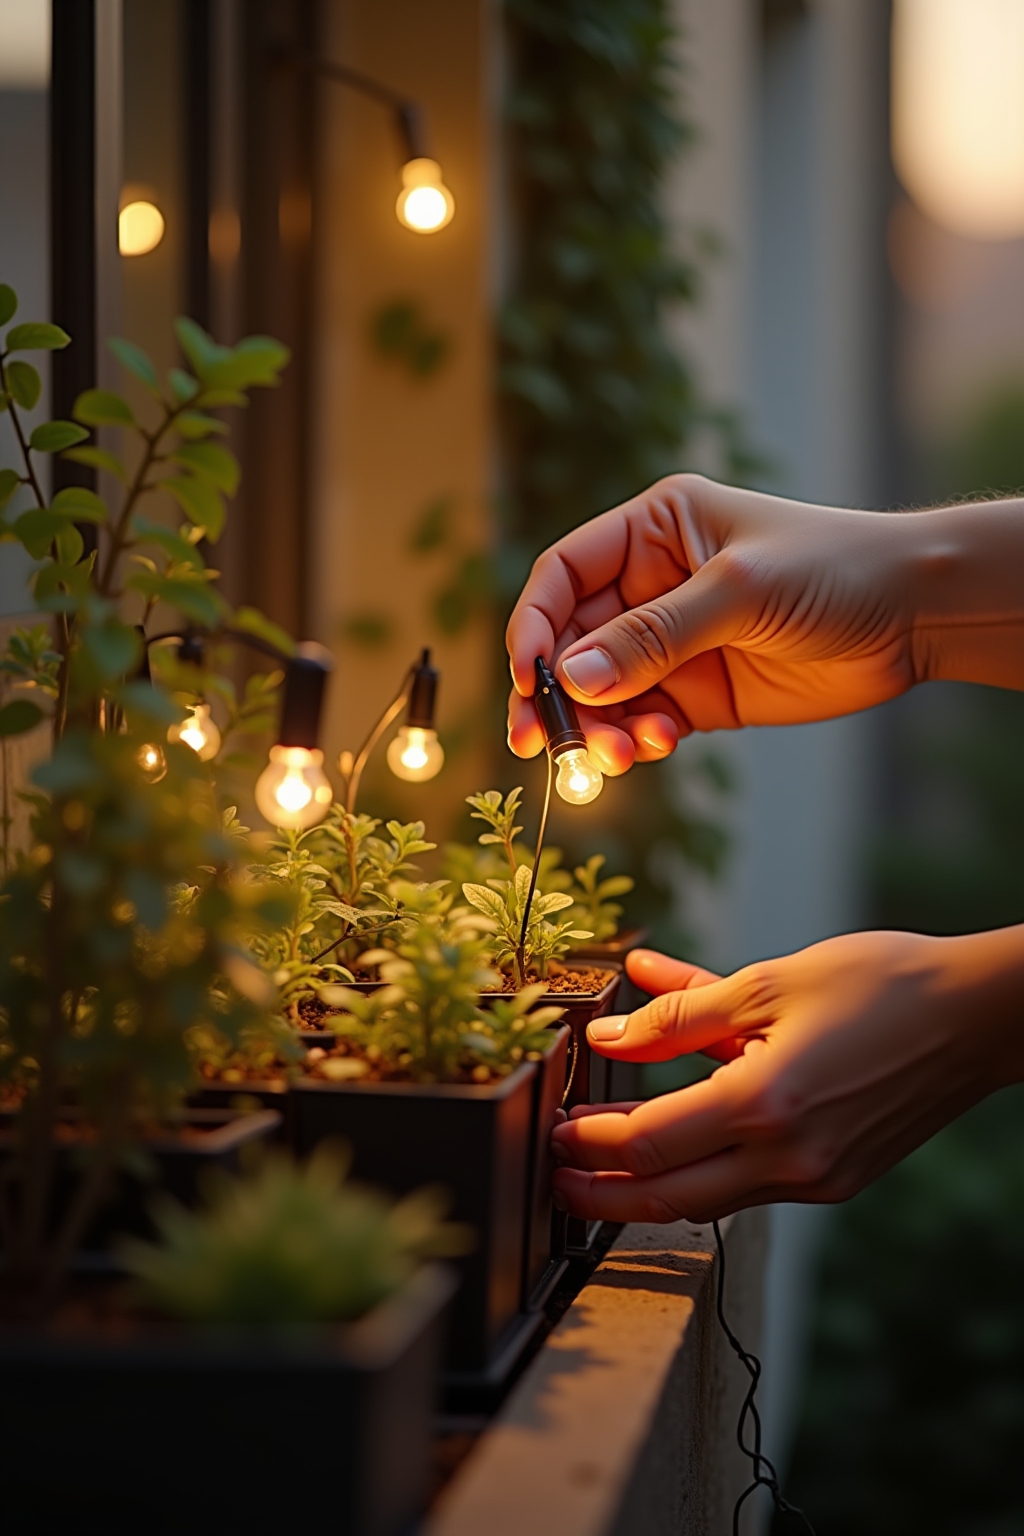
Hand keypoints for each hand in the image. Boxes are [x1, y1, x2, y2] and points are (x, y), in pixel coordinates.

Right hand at [507, 473, 926, 772]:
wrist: (914, 615)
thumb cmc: (834, 569)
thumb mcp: (739, 591)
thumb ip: (654, 636)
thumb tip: (573, 678)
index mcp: (654, 531)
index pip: (565, 574)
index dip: (535, 624)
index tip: (527, 678)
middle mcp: (652, 585)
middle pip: (573, 641)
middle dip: (558, 693)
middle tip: (542, 743)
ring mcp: (673, 643)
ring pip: (602, 692)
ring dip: (596, 728)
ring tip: (613, 757)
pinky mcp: (698, 694)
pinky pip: (642, 721)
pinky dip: (635, 741)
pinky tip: (656, 745)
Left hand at [550, 935, 1023, 1221]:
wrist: (977, 1016)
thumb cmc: (880, 984)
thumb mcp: (768, 983)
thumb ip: (679, 1014)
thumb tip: (608, 1035)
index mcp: (766, 1105)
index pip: (650, 1145)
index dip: (592, 1141)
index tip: (556, 1129)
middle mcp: (790, 1158)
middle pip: (669, 1195)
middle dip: (603, 1191)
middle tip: (555, 1174)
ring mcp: (817, 1176)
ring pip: (708, 1197)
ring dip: (651, 1181)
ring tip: (603, 1157)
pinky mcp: (836, 1176)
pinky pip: (750, 1181)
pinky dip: (706, 1163)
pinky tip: (680, 1128)